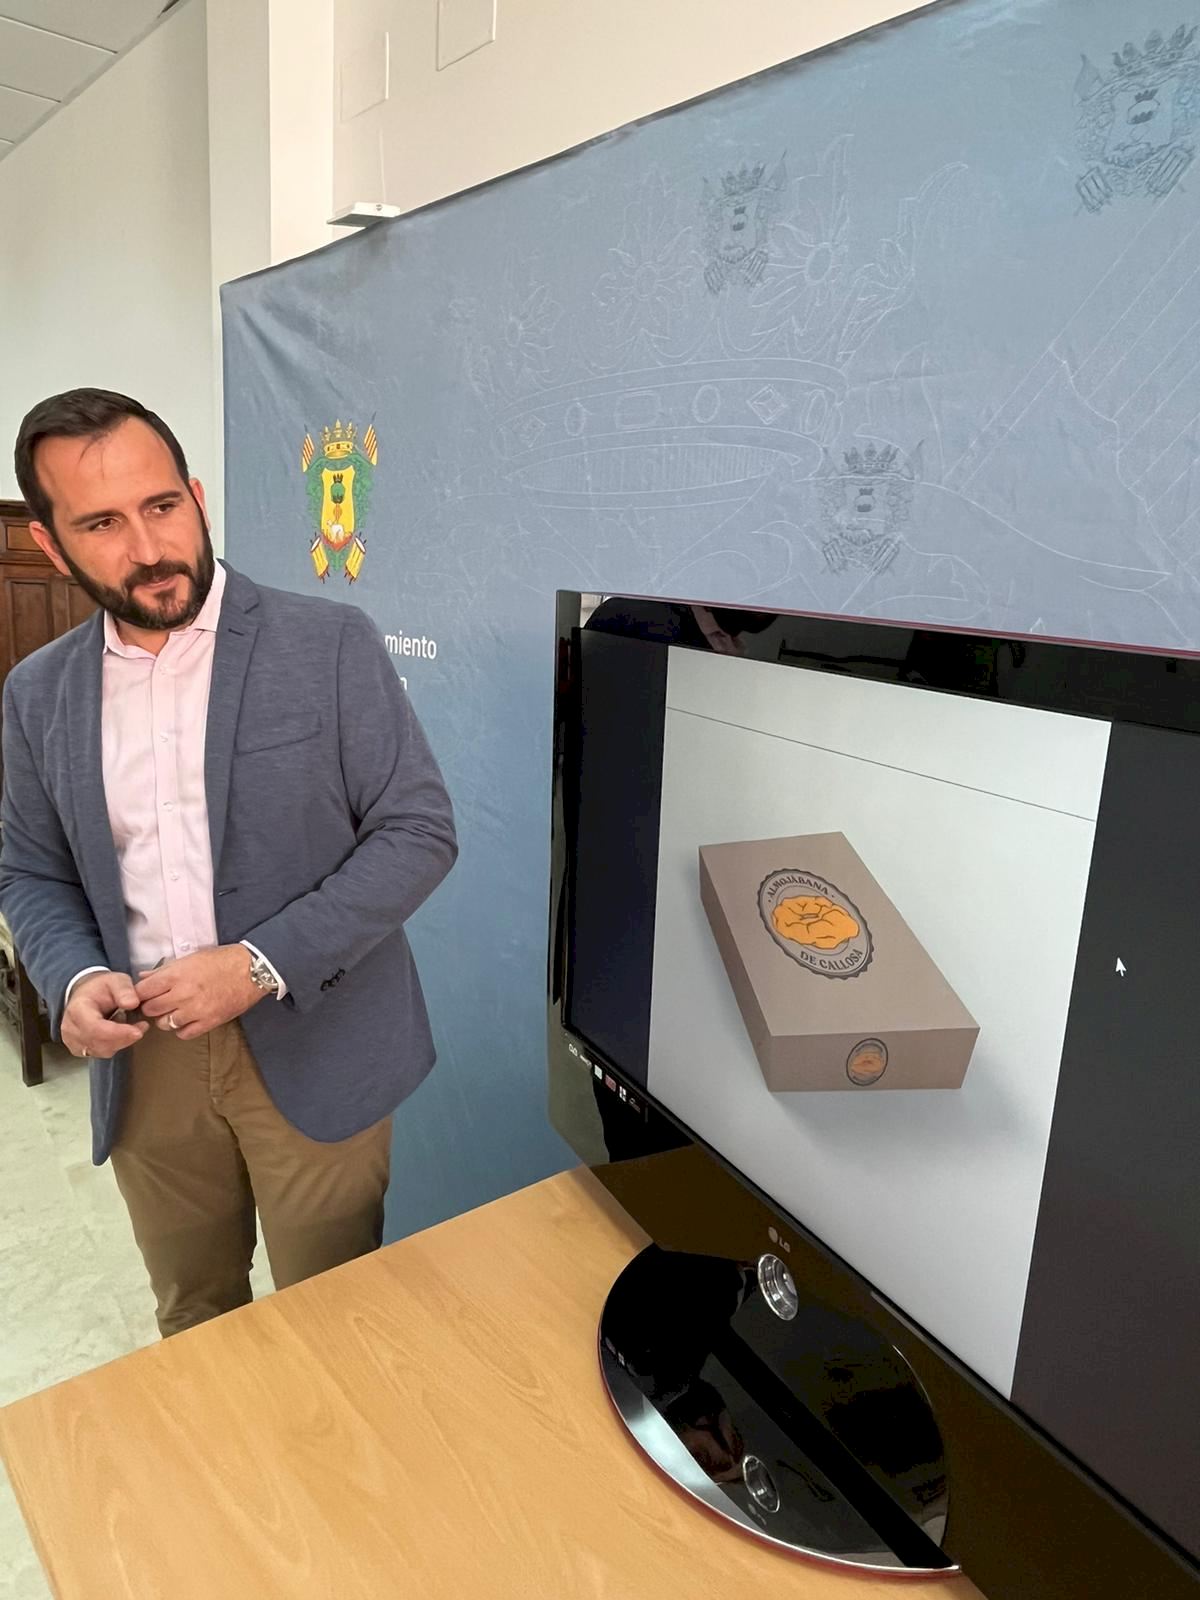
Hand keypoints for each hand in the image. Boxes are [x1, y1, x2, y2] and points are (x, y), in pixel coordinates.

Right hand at [62, 972, 148, 1059]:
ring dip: (122, 1041)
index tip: (138, 1031)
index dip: (118, 1033)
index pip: (95, 1028)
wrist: (86, 995)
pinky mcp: (79, 1049)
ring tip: (130, 1024)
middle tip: (142, 1026)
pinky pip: (102, 1053)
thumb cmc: (100, 988)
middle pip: (100, 1043)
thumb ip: (125, 990)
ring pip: (103, 1051)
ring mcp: (73, 1041)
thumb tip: (132, 1004)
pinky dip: (115, 1045)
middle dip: (125, 1038)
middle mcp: (71, 1029)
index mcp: (77, 1010)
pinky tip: (120, 1032)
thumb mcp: (116, 980)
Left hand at [135, 946, 266, 1041]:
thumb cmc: (222, 960)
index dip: (140, 993)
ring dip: (166, 1018)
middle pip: (150, 1009)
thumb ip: (166, 969)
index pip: (143, 990)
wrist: (252, 971)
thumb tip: (144, 977)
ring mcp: (196, 1010)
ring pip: (164, 1024)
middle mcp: (183, 994)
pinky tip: (187, 1019)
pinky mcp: (209, 1022)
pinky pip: (184, 1033)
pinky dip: (182, 1029)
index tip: (144, 994)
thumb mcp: (191, 958)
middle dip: (151, 1006)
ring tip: (174, 1011)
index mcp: (176, 975)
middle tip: (159, 1002)